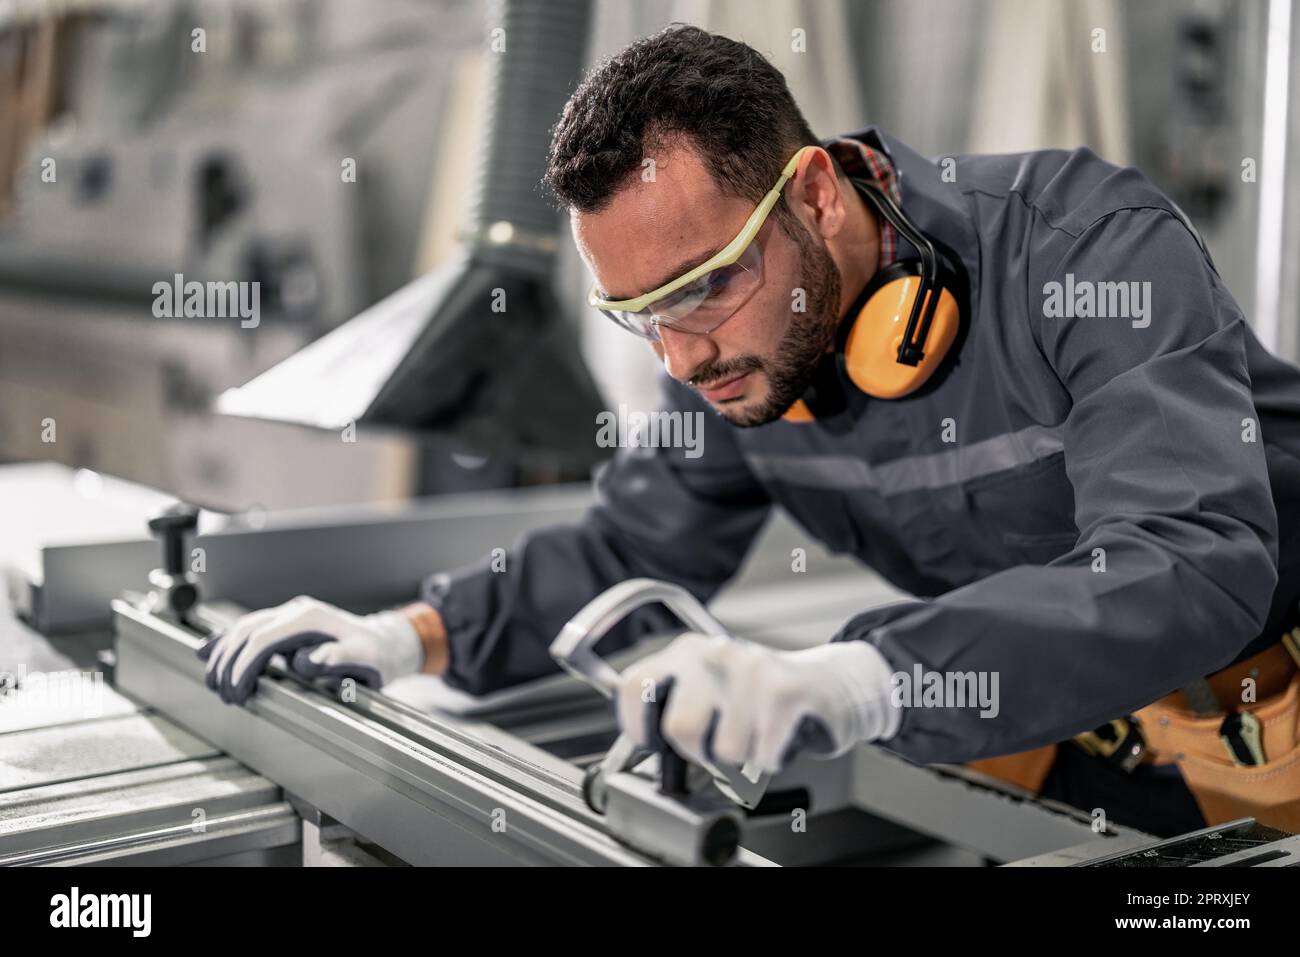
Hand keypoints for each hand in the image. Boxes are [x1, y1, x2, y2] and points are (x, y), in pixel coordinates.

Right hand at [197, 597, 422, 703]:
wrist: (385, 642)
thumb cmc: (376, 654)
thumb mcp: (365, 658)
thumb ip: (337, 659)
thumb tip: (305, 660)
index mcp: (309, 618)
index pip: (263, 639)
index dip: (244, 666)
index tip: (236, 692)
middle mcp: (295, 611)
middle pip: (247, 631)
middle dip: (228, 663)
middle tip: (223, 694)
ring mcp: (289, 614)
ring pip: (243, 628)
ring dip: (224, 654)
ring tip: (214, 683)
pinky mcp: (286, 624)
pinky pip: (250, 628)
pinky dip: (227, 640)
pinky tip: (207, 650)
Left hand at [615, 634, 898, 775]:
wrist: (830, 682)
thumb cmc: (762, 695)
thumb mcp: (710, 688)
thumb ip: (673, 706)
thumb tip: (643, 744)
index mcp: (686, 651)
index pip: (634, 687)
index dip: (637, 726)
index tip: (652, 744)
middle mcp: (715, 654)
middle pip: (680, 728)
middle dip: (699, 753)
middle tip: (719, 744)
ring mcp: (751, 669)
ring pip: (724, 751)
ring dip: (742, 757)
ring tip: (756, 733)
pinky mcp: (786, 691)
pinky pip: (761, 756)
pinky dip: (770, 760)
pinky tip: (778, 738)